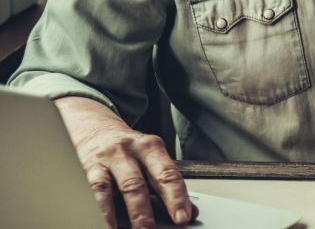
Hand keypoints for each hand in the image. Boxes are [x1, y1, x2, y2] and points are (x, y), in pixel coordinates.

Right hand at [56, 97, 196, 227]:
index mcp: (151, 147)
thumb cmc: (128, 151)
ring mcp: (108, 158)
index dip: (177, 197)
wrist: (95, 129)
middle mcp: (129, 150)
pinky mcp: (88, 168)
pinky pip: (95, 191)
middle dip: (147, 210)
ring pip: (117, 187)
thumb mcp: (150, 161)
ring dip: (126, 212)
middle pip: (140, 182)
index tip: (183, 217)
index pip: (168, 174)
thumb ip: (167, 185)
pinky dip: (102, 210)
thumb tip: (191, 212)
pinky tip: (107, 224)